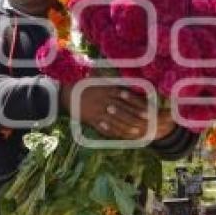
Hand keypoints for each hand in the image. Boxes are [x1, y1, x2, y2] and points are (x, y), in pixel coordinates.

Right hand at [59, 83, 175, 141]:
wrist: (66, 93)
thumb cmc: (83, 83)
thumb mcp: (98, 78)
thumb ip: (112, 81)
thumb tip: (127, 83)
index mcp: (108, 90)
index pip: (128, 98)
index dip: (139, 104)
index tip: (149, 109)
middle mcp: (105, 101)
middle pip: (124, 110)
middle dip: (137, 117)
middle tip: (149, 122)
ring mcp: (98, 112)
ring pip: (116, 121)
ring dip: (128, 127)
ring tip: (138, 132)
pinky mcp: (92, 121)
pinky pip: (104, 128)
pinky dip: (114, 132)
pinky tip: (121, 136)